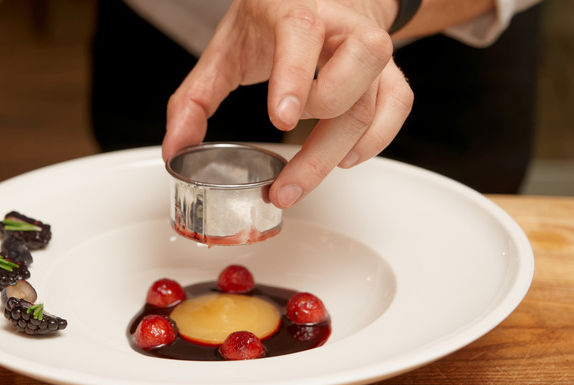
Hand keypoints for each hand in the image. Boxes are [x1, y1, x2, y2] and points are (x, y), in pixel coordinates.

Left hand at [162, 0, 413, 207]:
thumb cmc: (276, 19)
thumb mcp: (227, 47)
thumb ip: (196, 98)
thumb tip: (176, 147)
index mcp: (296, 10)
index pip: (302, 33)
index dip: (294, 77)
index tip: (281, 119)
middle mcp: (342, 27)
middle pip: (349, 82)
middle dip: (316, 140)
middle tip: (282, 179)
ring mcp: (371, 50)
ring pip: (374, 102)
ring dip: (337, 150)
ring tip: (301, 176)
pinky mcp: (388, 71)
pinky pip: (397, 107)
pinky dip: (375, 139)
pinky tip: (346, 158)